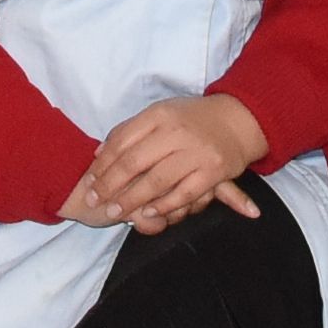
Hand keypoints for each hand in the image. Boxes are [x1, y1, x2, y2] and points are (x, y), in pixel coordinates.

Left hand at [67, 95, 266, 232]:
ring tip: (115, 212)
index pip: (121, 141)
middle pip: (133, 162)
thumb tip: (99, 154)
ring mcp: (195, 152)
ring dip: (132, 200)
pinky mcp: (213, 171)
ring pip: (156, 181)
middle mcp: (176, 132)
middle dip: (110, 185)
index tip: (89, 182)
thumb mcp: (160, 114)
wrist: (237, 120)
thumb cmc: (192, 119)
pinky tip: (149, 213)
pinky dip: (164, 206)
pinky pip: (184, 194)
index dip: (102, 164)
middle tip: (95, 201)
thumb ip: (130, 131)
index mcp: (159, 115)